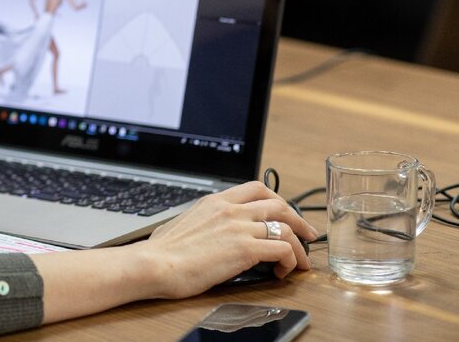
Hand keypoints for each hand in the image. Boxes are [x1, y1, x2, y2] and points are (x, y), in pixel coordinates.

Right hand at [143, 181, 316, 297]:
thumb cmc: (161, 251)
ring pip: (285, 227)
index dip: (277, 200)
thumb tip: (203, 231)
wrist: (155, 264)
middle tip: (306, 235)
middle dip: (298, 219)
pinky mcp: (245, 249)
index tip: (285, 215)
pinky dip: (291, 261)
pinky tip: (282, 272)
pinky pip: (283, 250)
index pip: (256, 188)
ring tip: (301, 262)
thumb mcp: (182, 223)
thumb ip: (201, 221)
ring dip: (299, 245)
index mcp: (214, 201)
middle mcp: (229, 210)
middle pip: (278, 203)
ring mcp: (238, 227)